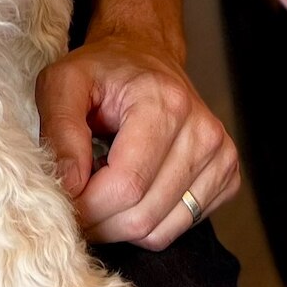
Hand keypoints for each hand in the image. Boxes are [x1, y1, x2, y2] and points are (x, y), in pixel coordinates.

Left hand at [35, 27, 239, 249]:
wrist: (145, 55)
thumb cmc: (103, 71)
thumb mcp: (62, 83)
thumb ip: (60, 131)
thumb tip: (69, 187)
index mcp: (166, 103)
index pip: (126, 186)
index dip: (86, 206)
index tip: (63, 198)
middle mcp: (203, 131)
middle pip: (142, 216)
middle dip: (98, 222)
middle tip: (76, 199)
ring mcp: (220, 156)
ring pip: (158, 232)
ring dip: (119, 225)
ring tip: (103, 187)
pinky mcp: (226, 177)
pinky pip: (176, 229)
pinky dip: (146, 223)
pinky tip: (133, 189)